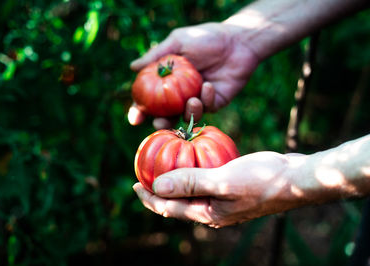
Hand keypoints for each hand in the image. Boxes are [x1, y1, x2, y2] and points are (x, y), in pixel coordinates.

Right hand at [128, 22, 258, 128]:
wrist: (237, 41)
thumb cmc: (205, 38)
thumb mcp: (178, 42)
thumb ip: (156, 55)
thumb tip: (132, 67)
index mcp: (168, 80)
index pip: (150, 98)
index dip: (140, 110)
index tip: (135, 119)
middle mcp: (181, 93)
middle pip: (166, 115)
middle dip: (161, 123)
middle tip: (159, 123)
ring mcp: (198, 99)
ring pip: (187, 116)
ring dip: (188, 112)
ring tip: (192, 100)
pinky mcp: (215, 102)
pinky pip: (207, 108)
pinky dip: (206, 100)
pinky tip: (209, 85)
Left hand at [133, 152, 305, 227]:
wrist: (295, 179)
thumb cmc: (262, 180)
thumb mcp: (223, 180)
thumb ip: (190, 183)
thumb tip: (157, 187)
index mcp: (208, 213)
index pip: (169, 208)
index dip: (149, 197)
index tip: (133, 183)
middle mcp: (212, 210)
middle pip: (176, 202)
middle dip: (158, 190)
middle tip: (144, 173)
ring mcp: (222, 200)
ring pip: (190, 191)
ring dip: (175, 179)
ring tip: (162, 165)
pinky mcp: (231, 187)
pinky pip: (204, 181)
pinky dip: (192, 171)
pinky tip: (191, 158)